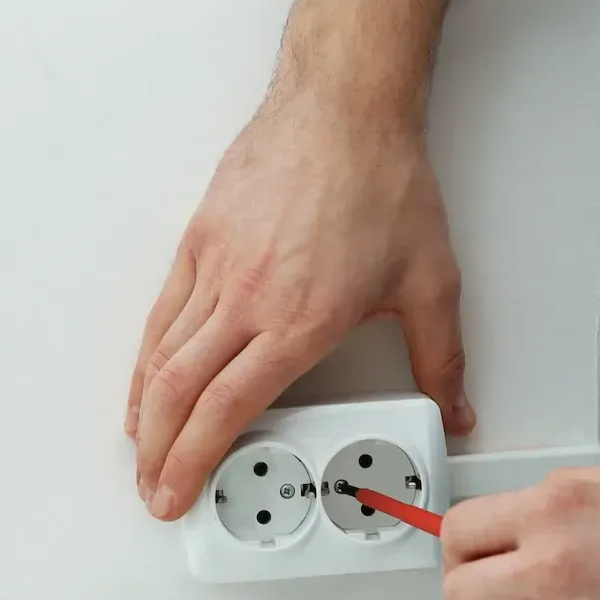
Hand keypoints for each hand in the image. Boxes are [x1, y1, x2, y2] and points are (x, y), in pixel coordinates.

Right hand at [130, 95, 472, 519]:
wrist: (346, 105)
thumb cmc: (382, 180)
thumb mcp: (431, 283)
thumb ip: (442, 359)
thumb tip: (455, 407)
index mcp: (300, 320)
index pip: (228, 409)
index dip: (195, 462)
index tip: (180, 494)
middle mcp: (248, 297)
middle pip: (179, 391)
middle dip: (159, 454)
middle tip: (155, 491)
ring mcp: (217, 266)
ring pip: (162, 354)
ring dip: (145, 412)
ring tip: (143, 450)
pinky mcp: (201, 237)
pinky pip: (161, 311)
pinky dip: (147, 356)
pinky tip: (147, 380)